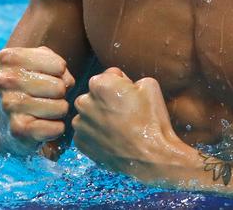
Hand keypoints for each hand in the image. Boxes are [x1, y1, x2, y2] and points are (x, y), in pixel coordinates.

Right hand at [0, 46, 74, 155]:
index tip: (45, 77)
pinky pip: (56, 128)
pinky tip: (43, 124)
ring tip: (44, 109)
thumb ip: (59, 65)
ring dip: (59, 110)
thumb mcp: (39, 63)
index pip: (60, 66)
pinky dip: (57, 128)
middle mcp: (5, 80)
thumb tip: (66, 84)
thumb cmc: (27, 84)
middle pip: (60, 87)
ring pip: (61, 108)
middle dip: (60, 93)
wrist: (1, 119)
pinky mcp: (17, 129)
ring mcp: (9, 105)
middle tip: (46, 96)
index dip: (59, 74)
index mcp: (9, 58)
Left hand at [72, 68, 193, 182]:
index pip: (109, 75)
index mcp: (100, 84)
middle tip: (126, 112)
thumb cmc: (152, 119)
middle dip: (107, 99)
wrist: (152, 156)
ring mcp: (80, 124)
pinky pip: (86, 132)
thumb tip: (120, 82)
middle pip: (96, 94)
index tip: (131, 96)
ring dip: (100, 116)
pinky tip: (112, 138)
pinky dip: (96, 134)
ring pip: (89, 113)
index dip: (122, 84)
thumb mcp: (149, 84)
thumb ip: (127, 77)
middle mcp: (84, 102)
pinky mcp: (80, 143)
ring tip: (119, 127)